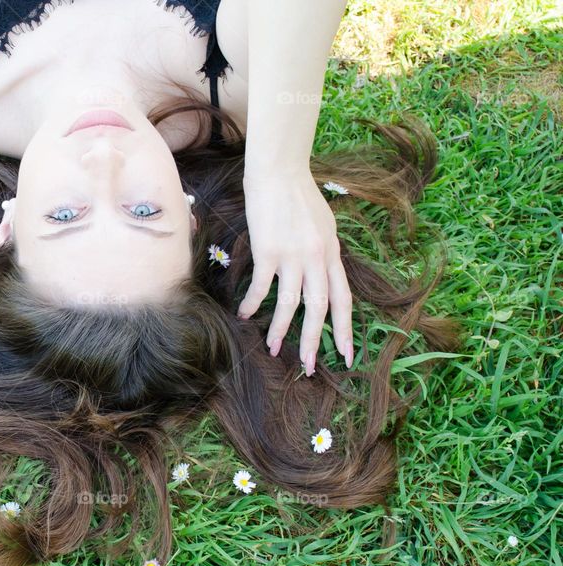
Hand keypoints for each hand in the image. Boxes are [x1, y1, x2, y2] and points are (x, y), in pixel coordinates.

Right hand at [237, 170, 353, 374]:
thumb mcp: (325, 226)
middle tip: (309, 366)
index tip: (347, 355)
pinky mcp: (268, 251)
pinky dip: (253, 303)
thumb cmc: (300, 197)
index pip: (344, 299)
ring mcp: (292, 255)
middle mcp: (317, 258)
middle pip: (319, 308)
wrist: (278, 173)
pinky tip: (245, 316)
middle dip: (314, 340)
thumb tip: (324, 275)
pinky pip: (262, 286)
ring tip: (274, 349)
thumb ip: (325, 254)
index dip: (346, 329)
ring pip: (290, 303)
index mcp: (333, 254)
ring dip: (281, 330)